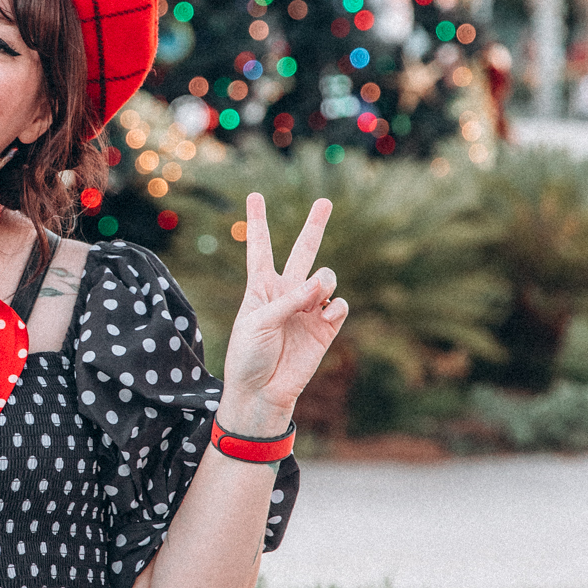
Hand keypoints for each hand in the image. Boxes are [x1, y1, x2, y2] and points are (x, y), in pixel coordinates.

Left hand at [218, 193, 347, 435]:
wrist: (261, 393)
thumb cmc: (249, 356)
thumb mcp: (258, 322)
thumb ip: (288, 300)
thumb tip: (323, 285)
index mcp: (260, 287)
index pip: (260, 248)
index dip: (258, 222)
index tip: (255, 195)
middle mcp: (286, 293)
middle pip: (302, 251)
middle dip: (314, 226)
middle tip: (324, 201)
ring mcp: (307, 309)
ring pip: (325, 278)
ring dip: (322, 281)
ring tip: (314, 296)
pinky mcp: (325, 328)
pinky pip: (338, 306)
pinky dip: (334, 306)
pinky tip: (325, 313)